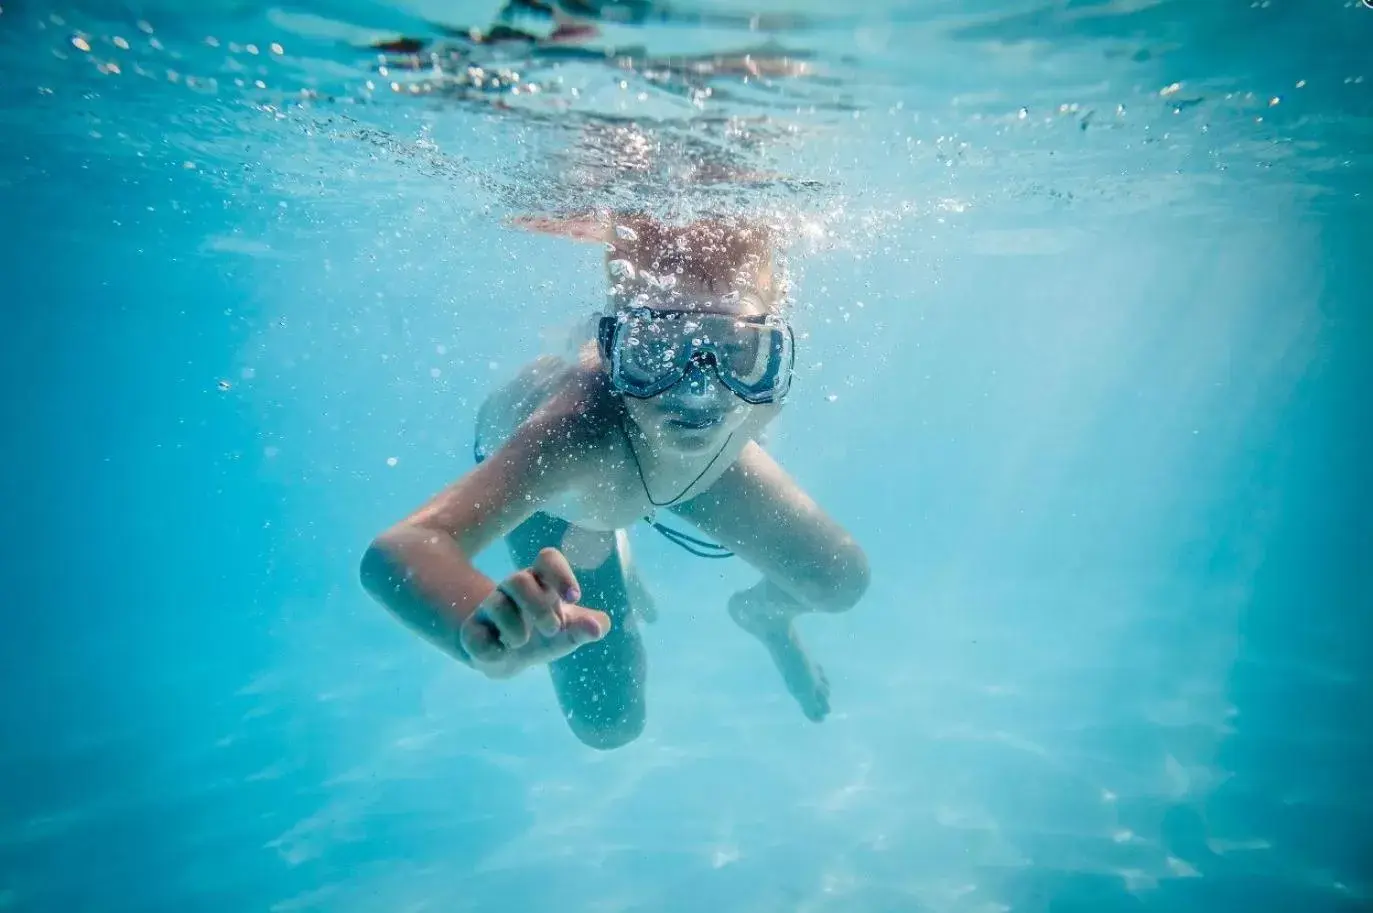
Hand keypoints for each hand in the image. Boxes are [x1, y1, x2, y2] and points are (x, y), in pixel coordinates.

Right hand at [460, 548, 610, 677]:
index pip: (547, 558)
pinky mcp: (472, 631)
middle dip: (538, 607)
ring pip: (495, 605)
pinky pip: (474, 635)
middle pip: (518, 579)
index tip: (574, 598)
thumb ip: (588, 627)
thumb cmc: (545, 635)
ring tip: (523, 643)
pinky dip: (492, 649)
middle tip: (553, 630)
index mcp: (541, 582)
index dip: (560, 574)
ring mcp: (489, 608)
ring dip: (516, 630)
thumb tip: (597, 628)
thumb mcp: (570, 633)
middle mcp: (513, 589)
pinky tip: (502, 653)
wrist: (510, 658)